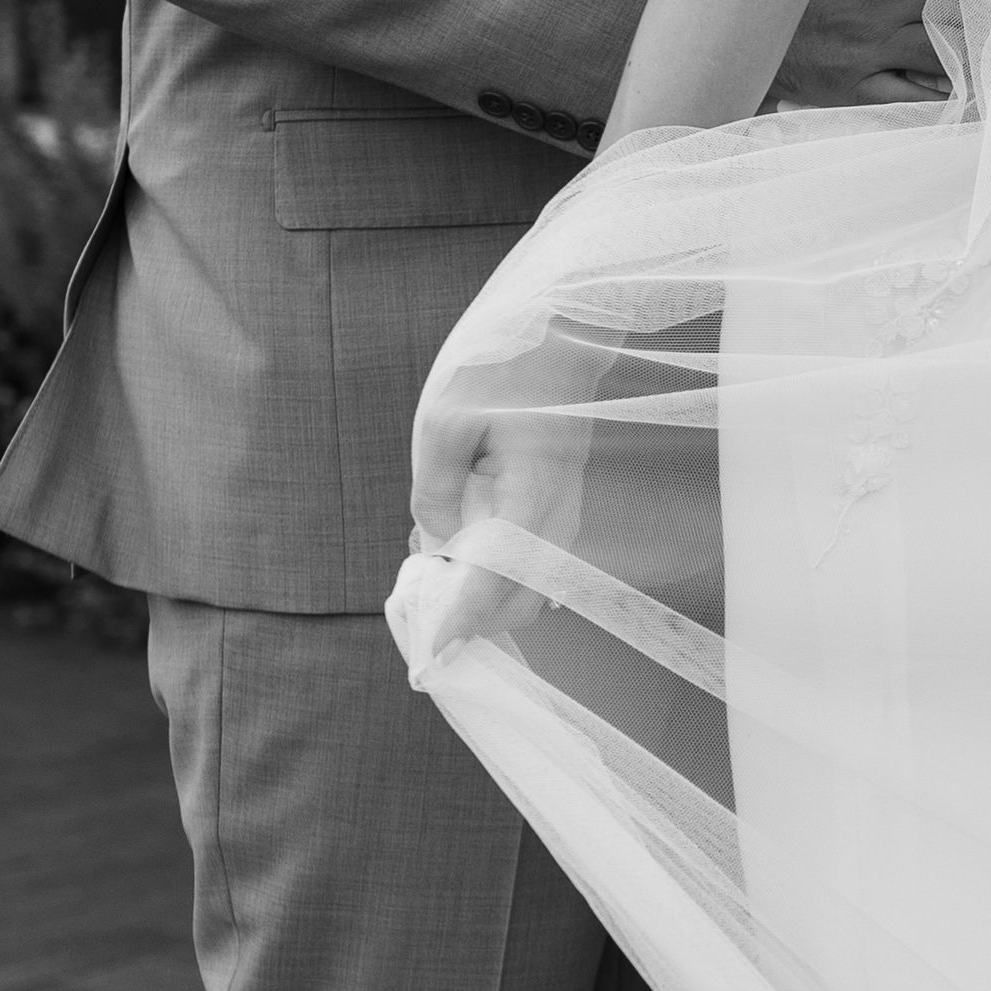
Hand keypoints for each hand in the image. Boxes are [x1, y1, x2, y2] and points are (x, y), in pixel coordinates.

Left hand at [409, 355, 600, 654]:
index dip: (465, 618)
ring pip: (532, 587)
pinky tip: (460, 549)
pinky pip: (533, 562)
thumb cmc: (501, 372)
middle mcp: (558, 513)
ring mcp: (565, 512)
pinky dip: (498, 575)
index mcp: (532, 491)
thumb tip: (439, 545)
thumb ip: (435, 489)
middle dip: (475, 619)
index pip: (500, 576)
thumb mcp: (445, 421)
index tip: (436, 650)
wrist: (560, 340)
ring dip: (486, 599)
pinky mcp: (560, 507)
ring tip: (436, 573)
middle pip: (523, 599)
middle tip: (425, 610)